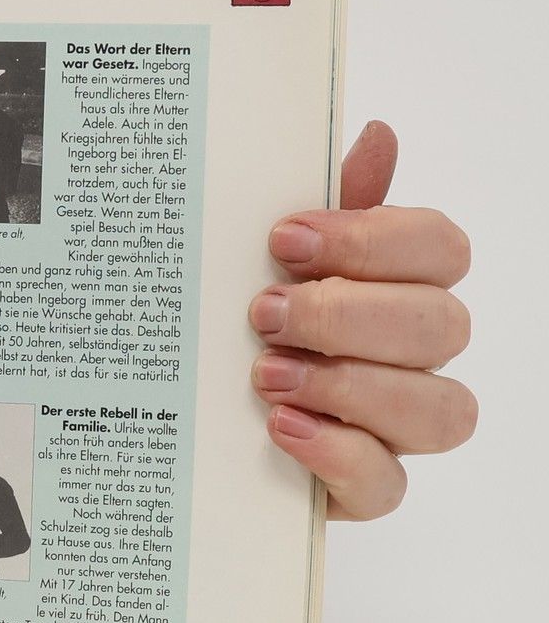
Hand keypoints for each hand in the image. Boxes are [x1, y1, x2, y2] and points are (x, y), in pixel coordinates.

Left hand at [250, 122, 473, 519]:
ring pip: (439, 409)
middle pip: (441, 325)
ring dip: (352, 386)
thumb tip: (377, 135)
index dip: (373, 241)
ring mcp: (394, 425)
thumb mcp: (260, 260)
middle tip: (263, 312)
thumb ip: (326, 206)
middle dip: (350, 314)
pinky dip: (338, 454)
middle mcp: (411, 354)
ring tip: (267, 376)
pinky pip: (388, 483)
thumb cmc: (236, 324)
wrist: (181, 417)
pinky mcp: (360, 487)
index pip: (440, 249)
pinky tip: (281, 426)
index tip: (286, 238)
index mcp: (397, 285)